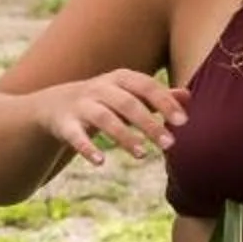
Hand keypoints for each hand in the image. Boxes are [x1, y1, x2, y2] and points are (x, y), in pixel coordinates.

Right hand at [36, 71, 186, 167]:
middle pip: (127, 103)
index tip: (183, 122)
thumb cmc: (103, 100)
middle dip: (149, 123)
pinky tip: (100, 162)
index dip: (164, 102)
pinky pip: (76, 136)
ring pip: (104, 119)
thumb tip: (188, 96)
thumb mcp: (129, 94)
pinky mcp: (65, 125)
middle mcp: (100, 89)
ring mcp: (81, 105)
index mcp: (120, 79)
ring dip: (124, 137)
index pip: (146, 86)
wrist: (54, 105)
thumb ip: (157, 97)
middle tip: (170, 144)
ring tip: (142, 155)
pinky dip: (87, 148)